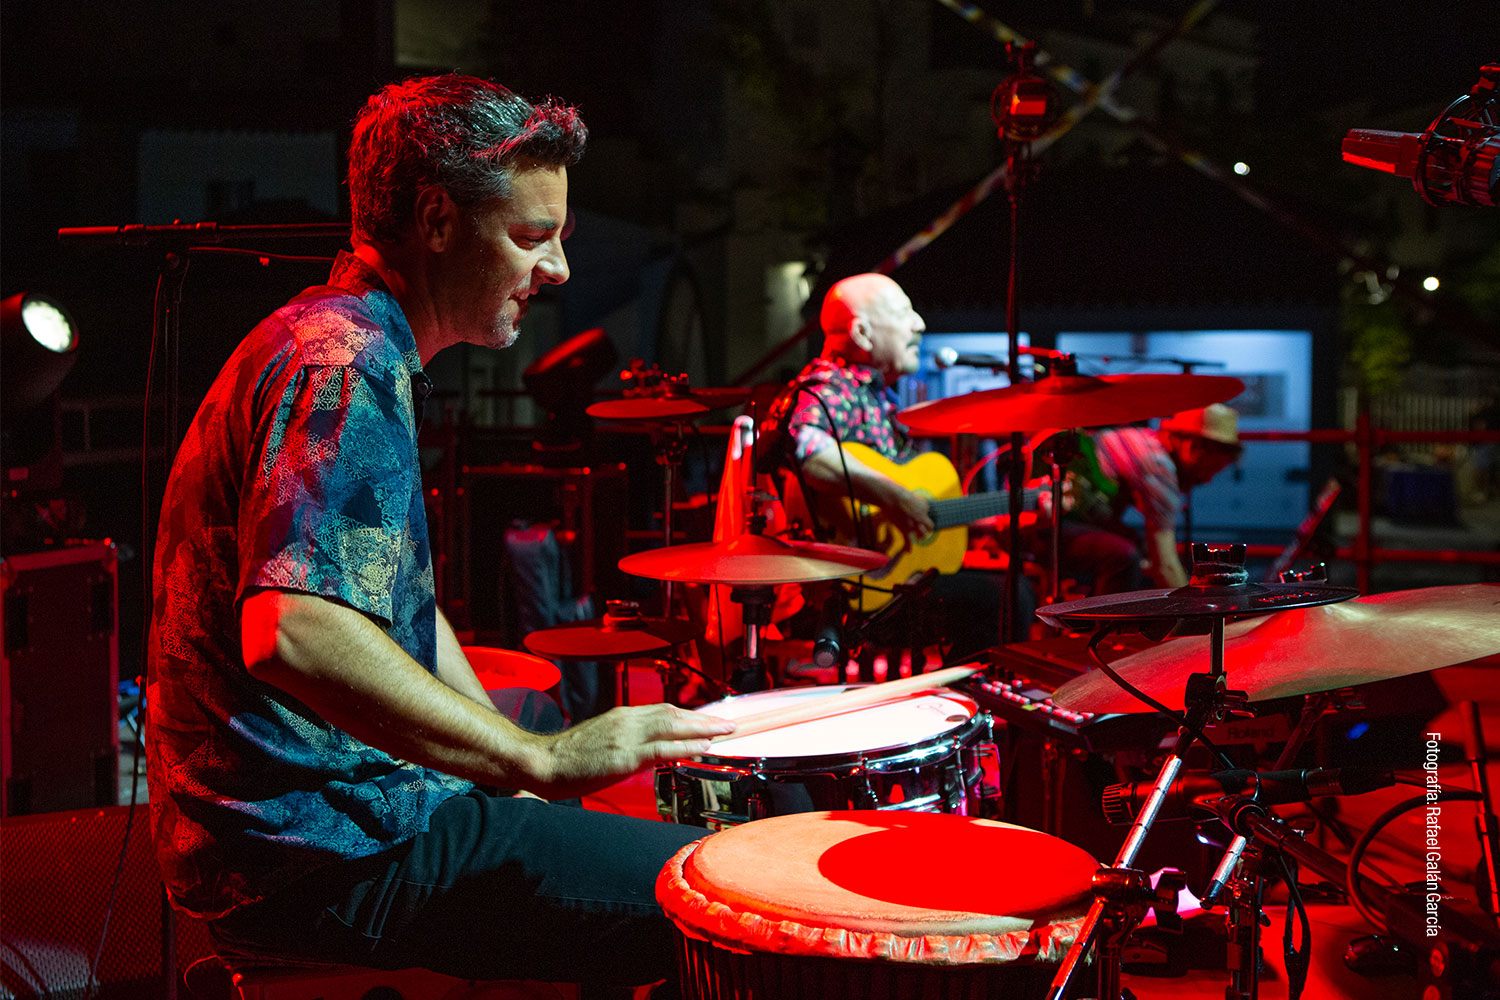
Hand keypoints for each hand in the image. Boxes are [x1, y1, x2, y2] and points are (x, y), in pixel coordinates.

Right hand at [530, 704, 735, 799]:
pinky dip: (684, 746)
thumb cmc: (570, 757)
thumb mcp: (603, 741)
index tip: (709, 720)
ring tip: (725, 732)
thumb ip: (629, 742)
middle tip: (729, 723)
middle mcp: (627, 721)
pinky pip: (661, 748)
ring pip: (672, 725)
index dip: (690, 715)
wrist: (542, 762)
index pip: (664, 710)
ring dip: (702, 728)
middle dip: (704, 719)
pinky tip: (701, 747)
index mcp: (622, 717)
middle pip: (673, 713)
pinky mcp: (623, 757)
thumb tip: (653, 750)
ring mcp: (625, 737)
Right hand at [885, 486, 934, 543]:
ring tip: (919, 537)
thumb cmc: (897, 493)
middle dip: (927, 528)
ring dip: (921, 536)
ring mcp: (914, 524)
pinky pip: (908, 541)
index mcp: (924, 506)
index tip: (916, 510)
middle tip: (925, 529)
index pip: (926, 510)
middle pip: (930, 526)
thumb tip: (907, 502)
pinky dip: (908, 547)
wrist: (891, 497)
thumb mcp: (907, 494)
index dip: (921, 511)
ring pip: (923, 535)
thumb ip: (911, 500)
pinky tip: (908, 551)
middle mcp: (921, 517)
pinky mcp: (905, 530)